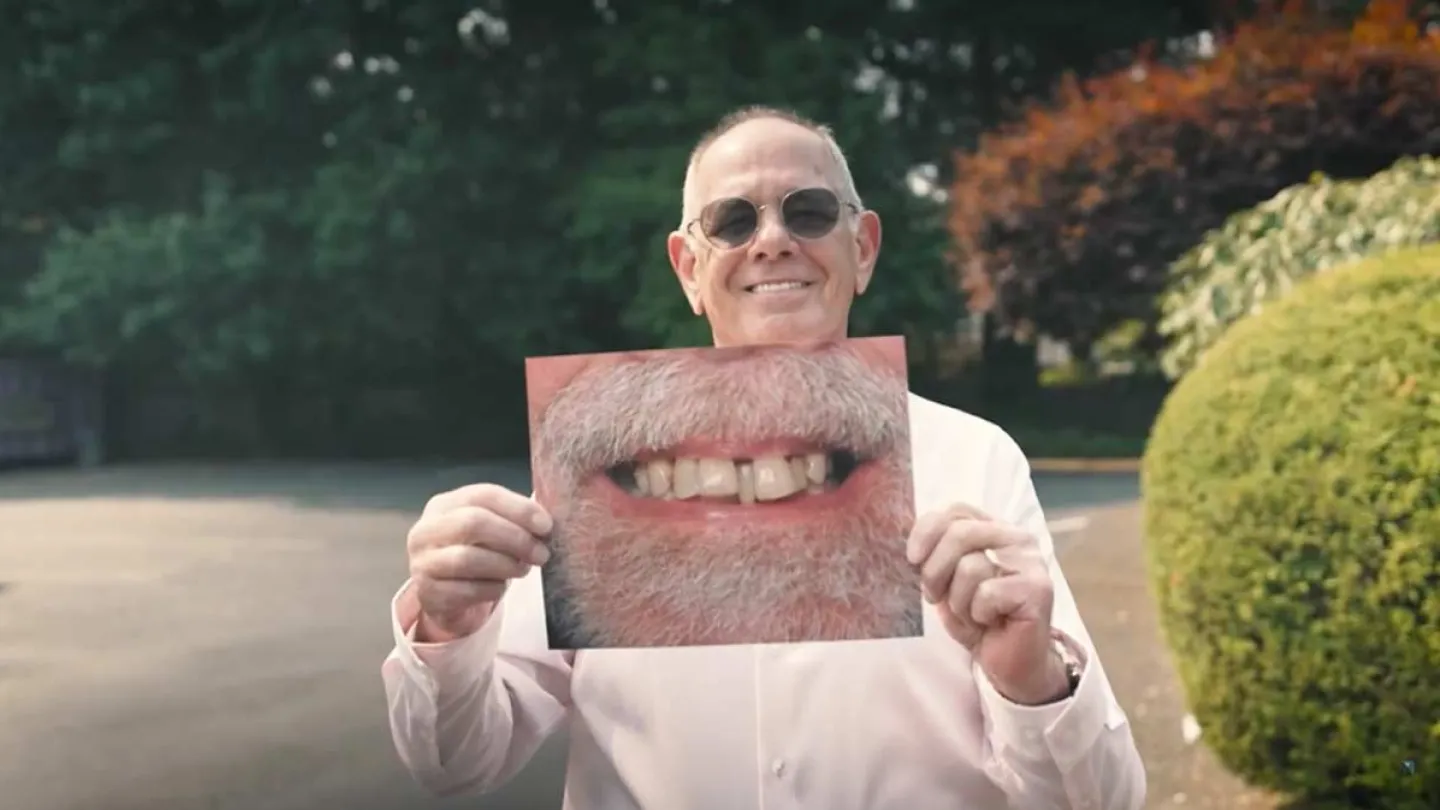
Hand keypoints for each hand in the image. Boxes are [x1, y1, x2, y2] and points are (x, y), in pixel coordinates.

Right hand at [406, 483, 553, 641]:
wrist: (447, 595)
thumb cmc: (476, 553)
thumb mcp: (490, 529)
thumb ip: (512, 518)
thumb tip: (545, 521)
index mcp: (443, 504)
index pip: (483, 495)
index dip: (519, 508)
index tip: (546, 525)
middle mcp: (426, 530)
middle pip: (473, 523)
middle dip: (515, 538)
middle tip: (541, 553)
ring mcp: (422, 562)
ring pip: (468, 559)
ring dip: (506, 565)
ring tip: (523, 569)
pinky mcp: (428, 593)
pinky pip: (467, 590)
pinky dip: (493, 589)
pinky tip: (501, 587)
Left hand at [905, 503, 1067, 704]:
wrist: (1008, 662)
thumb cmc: (976, 618)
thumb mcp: (947, 581)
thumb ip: (936, 554)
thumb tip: (913, 544)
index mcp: (995, 529)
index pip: (957, 510)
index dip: (927, 531)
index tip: (912, 559)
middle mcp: (1018, 539)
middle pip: (960, 533)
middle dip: (935, 570)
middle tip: (933, 595)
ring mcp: (1032, 563)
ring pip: (970, 567)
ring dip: (958, 600)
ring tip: (972, 614)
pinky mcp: (1038, 589)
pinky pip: (987, 594)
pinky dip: (978, 615)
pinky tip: (991, 622)